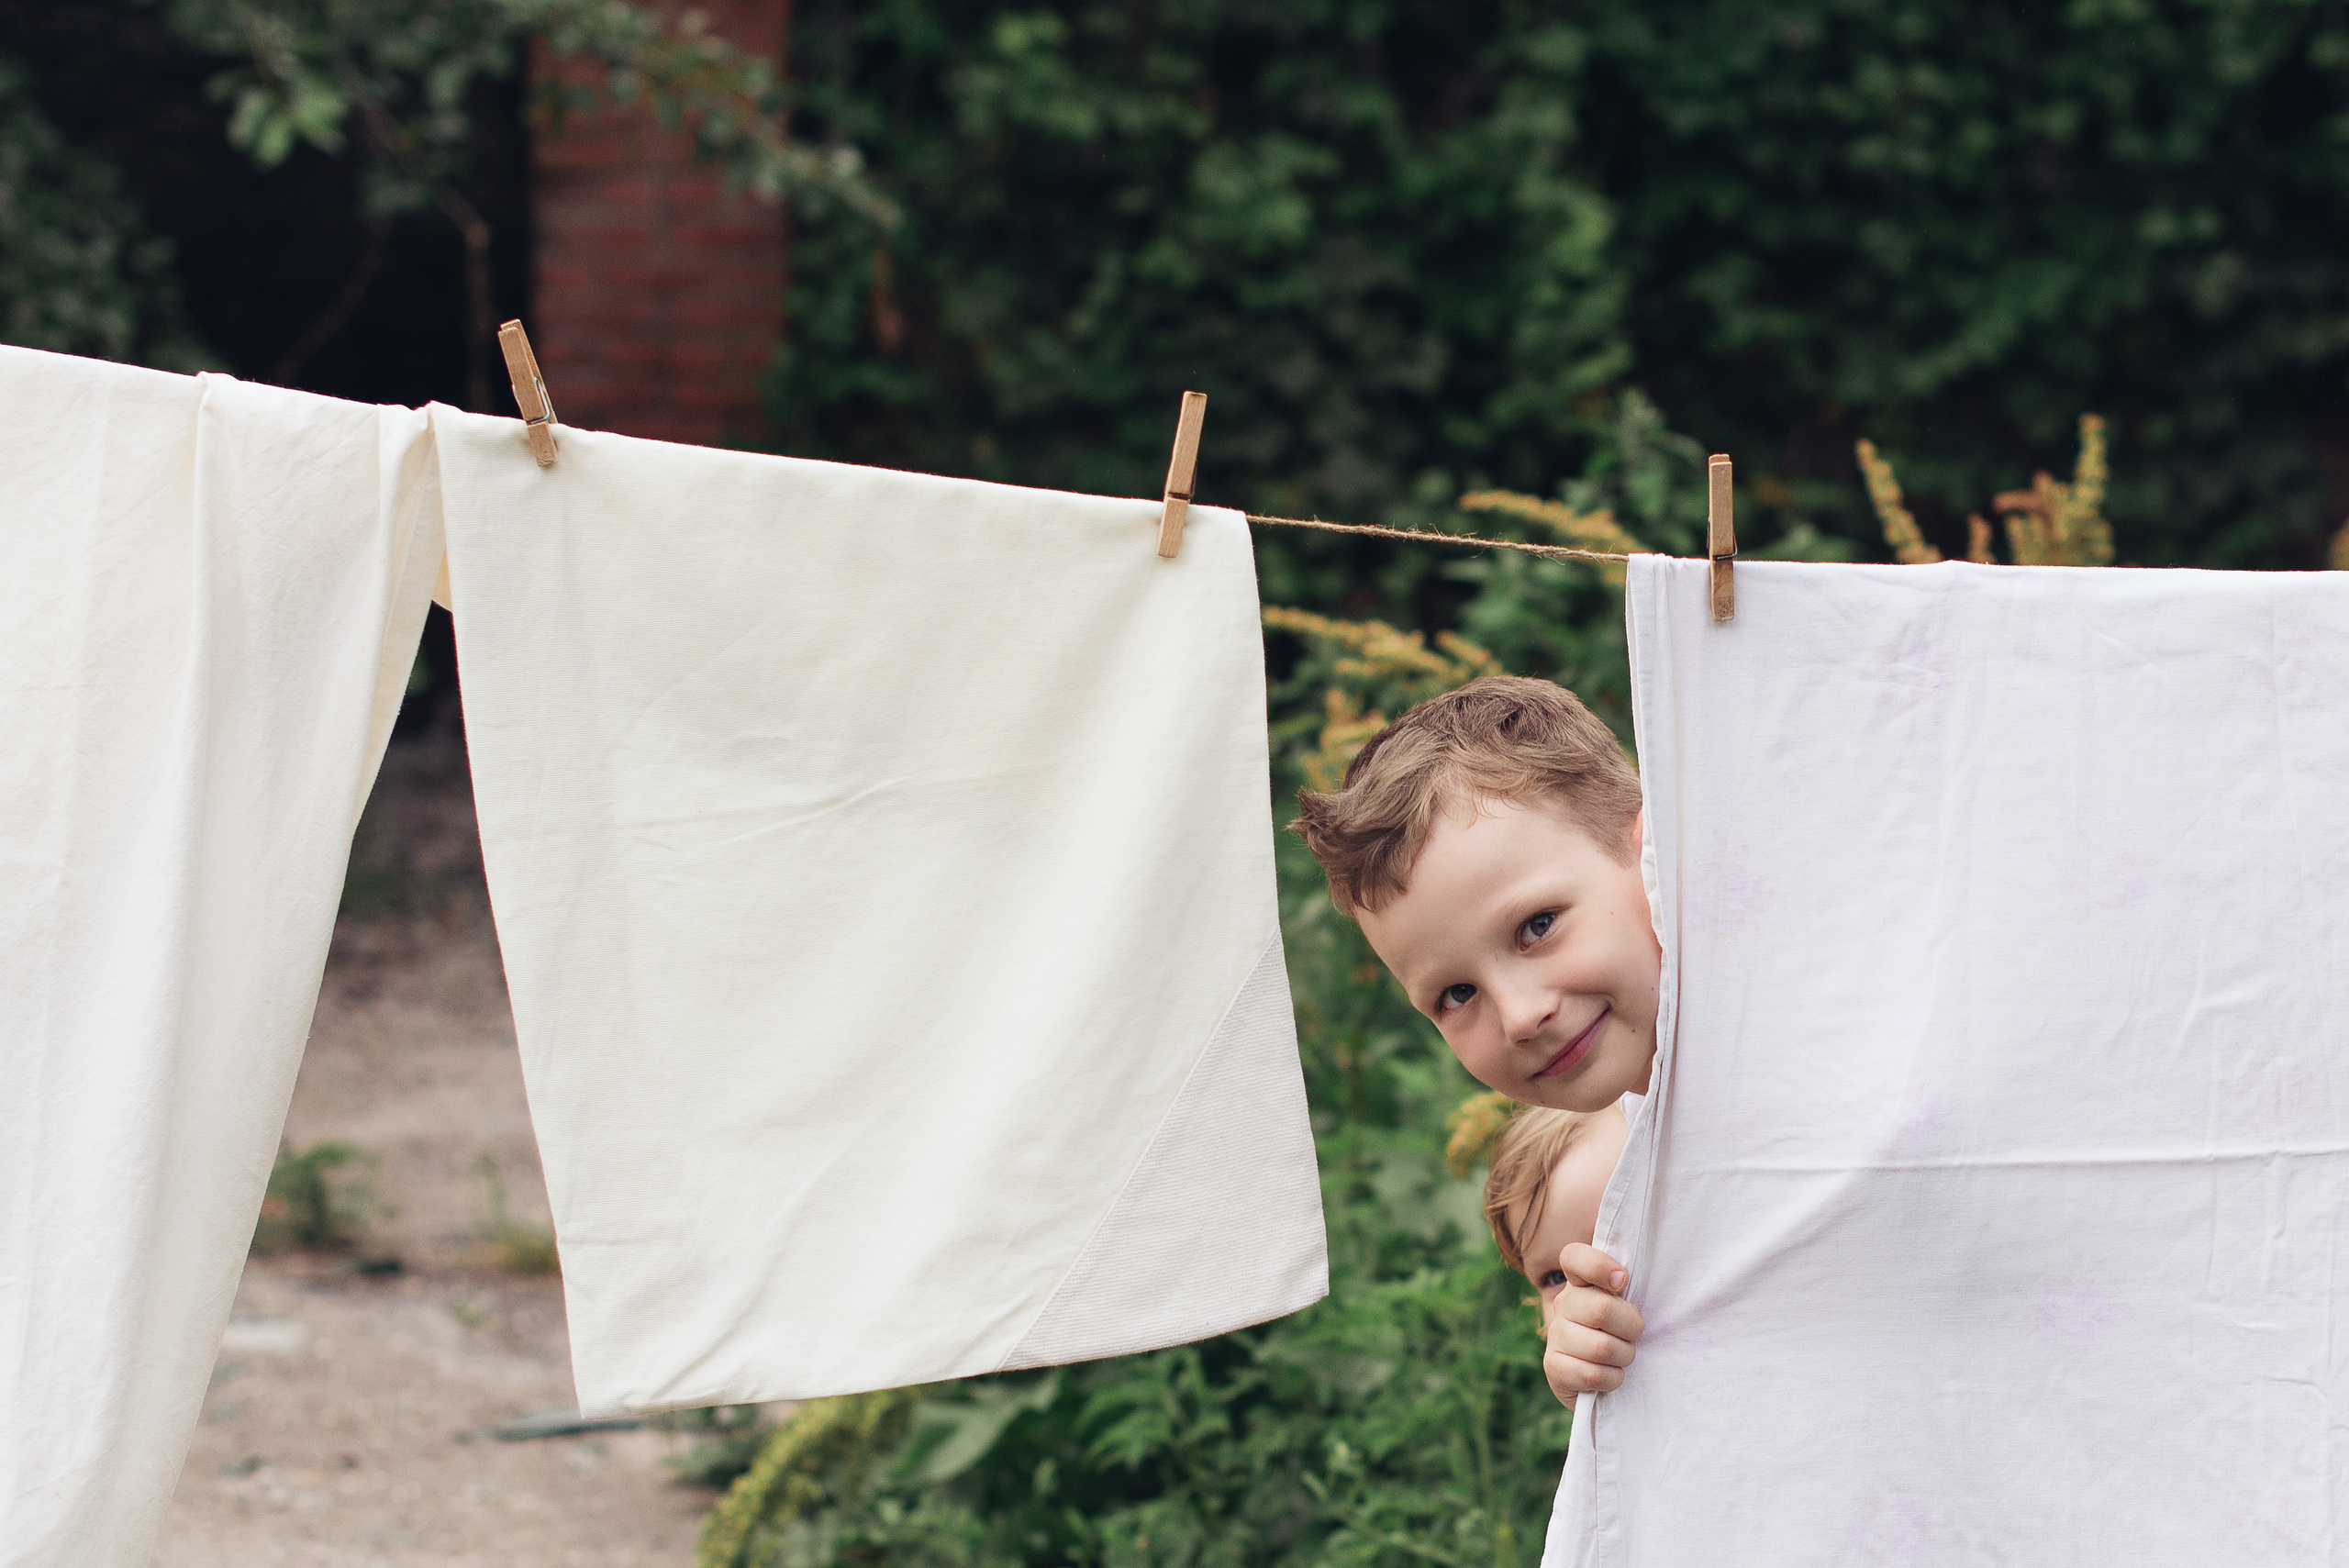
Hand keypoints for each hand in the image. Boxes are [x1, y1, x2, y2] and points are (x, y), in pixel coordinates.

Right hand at [1542, 1243, 1643, 1404]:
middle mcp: (1564, 1304)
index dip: (1599, 1266)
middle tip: (1635, 1334)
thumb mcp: (1630, 1302)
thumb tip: (1667, 1230)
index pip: (1575, 1257)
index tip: (1622, 1281)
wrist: (1602, 1375)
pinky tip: (1611, 1375)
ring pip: (1600, 1347)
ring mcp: (1556, 1335)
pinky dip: (1612, 1379)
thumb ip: (1633, 1280)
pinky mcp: (1553, 1367)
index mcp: (1581, 1281)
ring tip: (1623, 1356)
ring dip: (1623, 1356)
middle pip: (1601, 1309)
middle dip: (1631, 1327)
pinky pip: (1591, 1374)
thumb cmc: (1624, 1332)